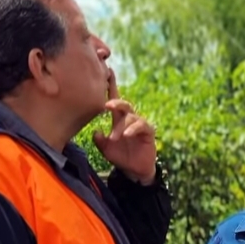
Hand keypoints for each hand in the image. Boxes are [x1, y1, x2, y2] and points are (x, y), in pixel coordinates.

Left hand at [93, 70, 156, 184]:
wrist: (134, 171)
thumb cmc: (121, 157)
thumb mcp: (105, 149)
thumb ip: (99, 140)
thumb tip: (95, 131)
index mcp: (118, 119)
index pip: (115, 100)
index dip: (112, 86)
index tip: (107, 72)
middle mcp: (129, 119)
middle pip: (123, 104)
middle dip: (116, 102)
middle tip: (107, 106)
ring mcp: (139, 124)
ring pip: (131, 117)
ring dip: (121, 126)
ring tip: (114, 138)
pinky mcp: (148, 132)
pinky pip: (142, 126)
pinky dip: (133, 129)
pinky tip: (127, 134)